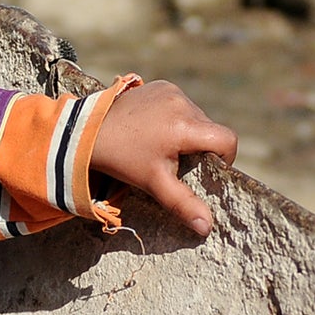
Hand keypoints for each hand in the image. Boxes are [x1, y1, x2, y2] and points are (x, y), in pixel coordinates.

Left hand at [88, 79, 238, 236]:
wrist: (88, 132)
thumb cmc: (122, 159)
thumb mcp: (154, 183)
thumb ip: (183, 204)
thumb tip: (206, 228)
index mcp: (185, 126)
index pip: (227, 139)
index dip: (224, 158)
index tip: (205, 168)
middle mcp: (182, 103)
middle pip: (210, 129)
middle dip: (199, 147)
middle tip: (174, 160)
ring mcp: (172, 91)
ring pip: (197, 117)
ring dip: (188, 131)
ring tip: (161, 144)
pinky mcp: (162, 86)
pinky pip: (181, 104)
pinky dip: (175, 116)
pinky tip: (155, 127)